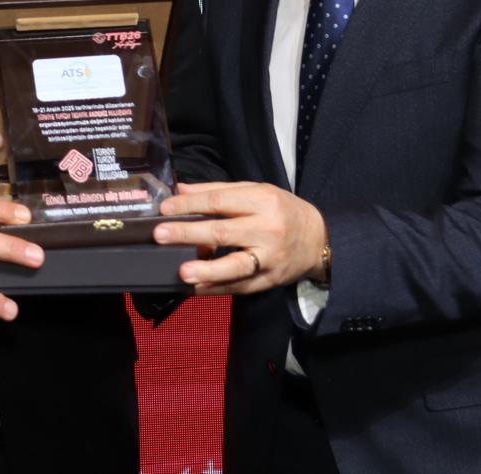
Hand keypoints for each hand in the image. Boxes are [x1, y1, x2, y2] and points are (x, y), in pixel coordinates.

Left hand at [153, 181, 327, 295]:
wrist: (319, 239)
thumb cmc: (282, 210)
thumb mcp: (255, 191)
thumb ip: (217, 190)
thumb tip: (180, 190)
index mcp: (261, 201)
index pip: (219, 201)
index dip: (189, 205)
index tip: (164, 209)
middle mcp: (266, 229)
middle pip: (223, 231)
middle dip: (188, 234)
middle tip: (160, 235)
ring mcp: (269, 257)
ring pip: (236, 265)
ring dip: (207, 270)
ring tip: (183, 272)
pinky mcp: (270, 279)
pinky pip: (241, 286)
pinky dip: (218, 289)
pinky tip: (197, 288)